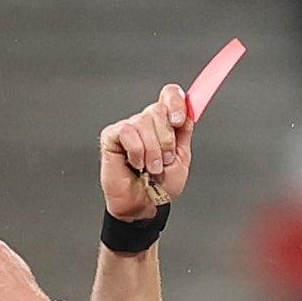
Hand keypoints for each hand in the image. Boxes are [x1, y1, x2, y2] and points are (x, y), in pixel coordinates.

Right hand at [100, 83, 194, 216]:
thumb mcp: (182, 158)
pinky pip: (128, 132)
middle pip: (158, 109)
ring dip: (152, 151)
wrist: (144, 205)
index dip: (176, 102)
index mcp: (163, 123)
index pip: (169, 94)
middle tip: (163, 160)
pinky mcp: (111, 136)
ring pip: (144, 122)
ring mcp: (128, 127)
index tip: (179, 121)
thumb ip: (185, 132)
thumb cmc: (160, 186)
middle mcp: (146, 122)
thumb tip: (190, 110)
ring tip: (150, 167)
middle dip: (166, 140)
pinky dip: (136, 151)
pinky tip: (135, 163)